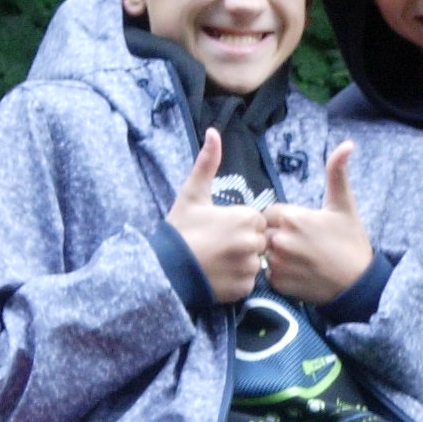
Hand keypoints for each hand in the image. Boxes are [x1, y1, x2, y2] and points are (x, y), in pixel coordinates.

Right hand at [167, 128, 266, 303]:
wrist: (164, 269)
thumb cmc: (180, 230)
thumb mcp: (192, 193)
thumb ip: (207, 163)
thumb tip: (213, 132)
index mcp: (246, 217)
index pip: (256, 220)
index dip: (238, 224)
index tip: (220, 229)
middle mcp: (253, 243)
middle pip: (258, 241)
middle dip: (242, 243)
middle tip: (217, 246)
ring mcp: (249, 268)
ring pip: (254, 262)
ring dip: (240, 262)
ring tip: (216, 261)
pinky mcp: (244, 289)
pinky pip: (248, 282)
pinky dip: (236, 280)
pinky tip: (218, 275)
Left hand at [263, 142, 374, 304]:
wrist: (358, 283)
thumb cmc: (351, 242)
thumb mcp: (344, 205)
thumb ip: (337, 173)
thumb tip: (347, 144)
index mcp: (292, 217)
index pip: (271, 213)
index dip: (286, 219)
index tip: (303, 228)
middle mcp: (280, 240)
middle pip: (266, 232)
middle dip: (279, 236)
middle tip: (303, 245)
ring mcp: (278, 264)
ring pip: (266, 253)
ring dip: (278, 255)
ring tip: (302, 260)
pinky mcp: (279, 284)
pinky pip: (269, 274)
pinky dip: (280, 274)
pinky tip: (300, 274)